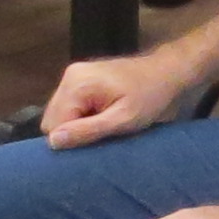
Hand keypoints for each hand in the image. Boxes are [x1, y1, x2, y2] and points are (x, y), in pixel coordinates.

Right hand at [35, 49, 197, 148]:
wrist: (166, 73)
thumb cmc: (150, 98)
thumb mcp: (123, 120)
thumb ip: (88, 130)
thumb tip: (53, 142)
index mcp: (77, 84)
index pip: (53, 125)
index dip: (72, 140)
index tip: (95, 144)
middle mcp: (69, 76)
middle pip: (52, 119)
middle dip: (72, 133)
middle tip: (101, 136)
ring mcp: (73, 76)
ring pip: (59, 115)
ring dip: (77, 126)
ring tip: (103, 127)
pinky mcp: (80, 79)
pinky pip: (69, 107)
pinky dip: (81, 117)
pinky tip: (101, 118)